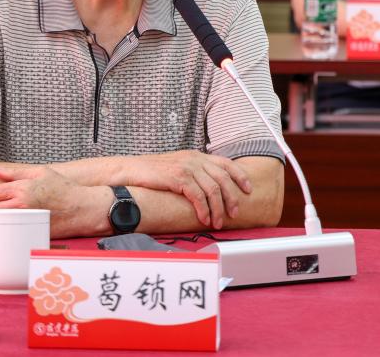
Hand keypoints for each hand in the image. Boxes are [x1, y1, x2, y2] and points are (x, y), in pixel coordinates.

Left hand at [0, 165, 104, 237]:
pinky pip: (14, 232)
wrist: (82, 207)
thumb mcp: (40, 172)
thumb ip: (16, 172)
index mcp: (23, 188)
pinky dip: (4, 231)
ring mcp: (27, 219)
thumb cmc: (63, 188)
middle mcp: (22, 204)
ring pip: (1, 222)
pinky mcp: (33, 231)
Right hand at [115, 151, 251, 229]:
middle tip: (235, 213)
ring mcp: (186, 167)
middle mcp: (194, 159)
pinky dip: (204, 209)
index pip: (225, 163)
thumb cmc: (153, 173)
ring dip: (218, 209)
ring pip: (213, 189)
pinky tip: (204, 218)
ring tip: (217, 222)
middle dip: (232, 198)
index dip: (240, 176)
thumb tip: (210, 189)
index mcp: (196, 155)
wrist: (131, 170)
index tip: (248, 189)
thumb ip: (194, 173)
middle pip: (223, 178)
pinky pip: (198, 195)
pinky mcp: (178, 177)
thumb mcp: (178, 168)